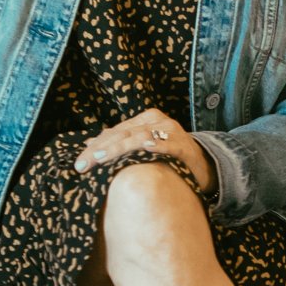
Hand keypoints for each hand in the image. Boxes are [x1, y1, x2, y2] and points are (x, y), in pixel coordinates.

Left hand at [74, 109, 212, 195]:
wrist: (206, 166)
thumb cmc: (170, 159)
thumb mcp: (144, 147)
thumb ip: (122, 143)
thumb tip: (92, 143)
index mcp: (144, 120)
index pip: (114, 132)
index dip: (95, 146)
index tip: (79, 163)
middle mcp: (156, 121)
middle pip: (122, 134)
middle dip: (100, 150)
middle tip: (83, 164)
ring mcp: (170, 131)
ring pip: (139, 137)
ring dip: (119, 149)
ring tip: (102, 158)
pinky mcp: (183, 144)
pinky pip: (166, 145)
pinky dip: (153, 146)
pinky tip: (142, 149)